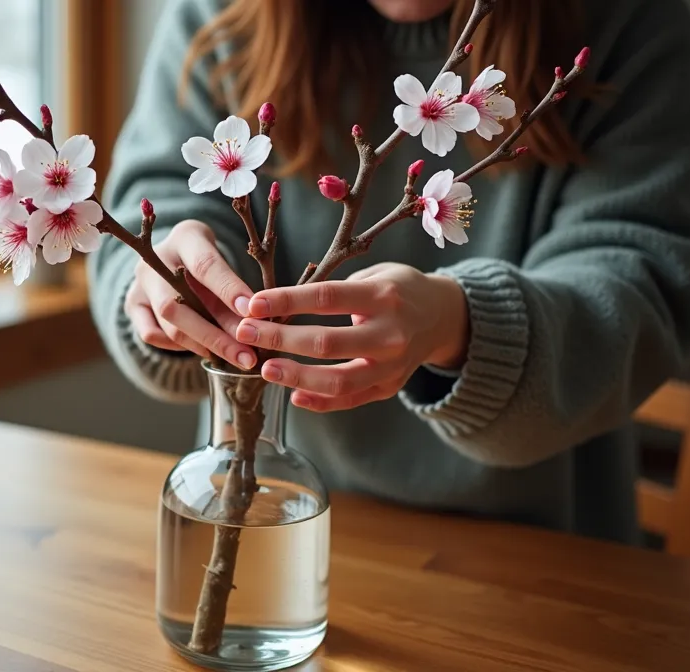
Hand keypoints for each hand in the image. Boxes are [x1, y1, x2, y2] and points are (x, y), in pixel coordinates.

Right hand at [125, 219, 258, 369]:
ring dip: (205, 346)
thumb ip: (234, 291)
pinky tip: (205, 348)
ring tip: (236, 358)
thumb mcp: (225, 264)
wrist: (175, 258)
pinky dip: (181, 346)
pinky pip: (152, 335)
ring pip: (168, 325)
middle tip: (248, 357)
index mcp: (185, 238)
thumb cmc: (209, 261)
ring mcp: (138, 283)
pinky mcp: (132, 305)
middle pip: (179, 304)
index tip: (252, 312)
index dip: (228, 289)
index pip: (205, 265)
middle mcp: (154, 259)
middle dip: (216, 336)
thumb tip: (259, 324)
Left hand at [234, 263, 468, 410]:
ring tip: (265, 369)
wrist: (443, 317)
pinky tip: (293, 395)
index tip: (253, 304)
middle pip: (326, 343)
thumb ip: (334, 291)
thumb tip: (279, 306)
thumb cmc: (397, 290)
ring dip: (296, 377)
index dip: (286, 301)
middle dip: (280, 339)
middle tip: (246, 333)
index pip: (326, 298)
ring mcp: (392, 366)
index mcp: (383, 296)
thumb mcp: (374, 275)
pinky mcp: (390, 387)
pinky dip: (320, 402)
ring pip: (338, 380)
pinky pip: (351, 400)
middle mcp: (391, 334)